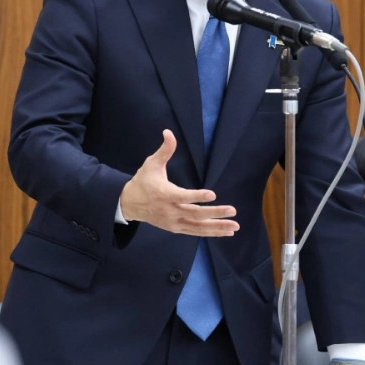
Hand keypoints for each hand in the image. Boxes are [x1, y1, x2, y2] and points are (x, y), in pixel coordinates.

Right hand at [119, 130, 238, 235]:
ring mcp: (173, 222)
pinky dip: (210, 233)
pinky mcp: (176, 228)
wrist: (129, 203)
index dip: (197, 196)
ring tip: (234, 227)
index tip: (212, 194)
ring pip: (197, 227)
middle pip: (195, 214)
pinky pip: (195, 232)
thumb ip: (164, 150)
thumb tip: (168, 132)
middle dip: (215, 213)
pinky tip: (225, 233)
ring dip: (217, 227)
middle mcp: (170, 211)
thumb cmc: (143, 181)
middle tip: (232, 210)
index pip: (183, 196)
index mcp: (165, 194)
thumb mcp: (151, 164)